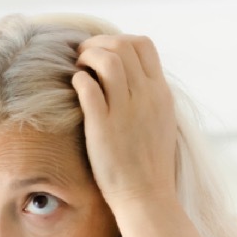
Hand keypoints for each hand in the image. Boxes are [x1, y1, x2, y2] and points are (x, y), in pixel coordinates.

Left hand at [73, 35, 178, 207]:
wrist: (146, 195)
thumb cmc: (149, 163)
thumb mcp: (160, 121)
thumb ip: (149, 96)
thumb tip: (132, 77)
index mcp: (160, 93)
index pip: (144, 45)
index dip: (119, 41)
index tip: (104, 53)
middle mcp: (146, 96)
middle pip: (123, 46)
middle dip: (98, 44)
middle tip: (83, 57)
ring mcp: (126, 110)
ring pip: (108, 60)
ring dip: (88, 57)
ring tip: (79, 69)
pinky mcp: (104, 126)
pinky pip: (89, 87)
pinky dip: (79, 80)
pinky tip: (76, 87)